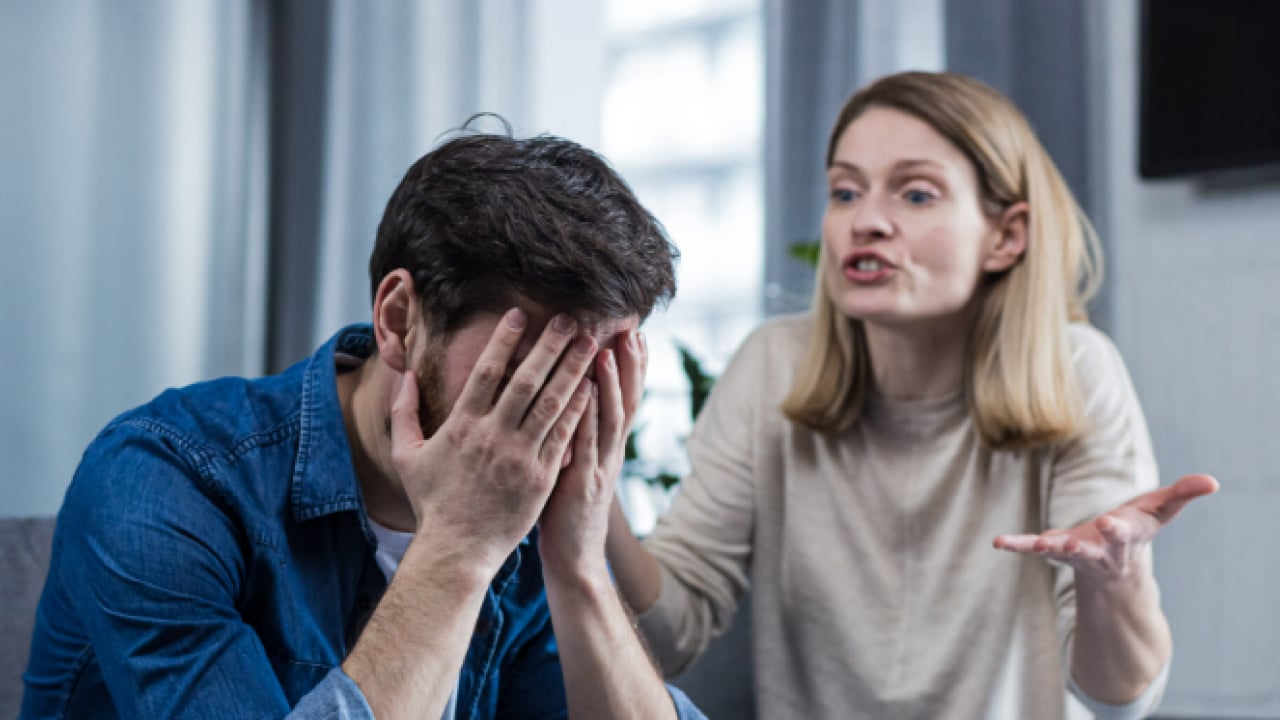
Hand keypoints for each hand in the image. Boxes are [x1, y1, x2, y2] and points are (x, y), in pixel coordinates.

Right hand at [390, 309, 596, 576]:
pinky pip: (564, 435)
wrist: (457, 550)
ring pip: (552, 403)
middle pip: (526, 380)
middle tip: (567, 318)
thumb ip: (403, 413)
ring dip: (572, 369)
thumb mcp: (406, 456)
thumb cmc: (432, 503)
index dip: (503, 341)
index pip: (486, 373)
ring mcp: (521, 456)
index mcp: (462, 426)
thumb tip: (404, 376)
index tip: (519, 315)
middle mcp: (493, 436)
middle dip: (548, 345)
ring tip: (588, 343)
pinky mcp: (542, 476)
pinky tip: (593, 385)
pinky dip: (579, 408)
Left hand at [539, 330, 646, 581]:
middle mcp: (610, 454)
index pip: (625, 399)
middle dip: (630, 366)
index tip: (635, 334)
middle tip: (632, 330)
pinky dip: (587, 416)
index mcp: (608, 448)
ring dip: (610, 384)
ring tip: (607, 351)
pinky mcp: (581, 483)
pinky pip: (585, 443)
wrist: (575, 560)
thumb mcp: (576, 467)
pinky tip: (584, 393)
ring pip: (609, 419)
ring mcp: (599, 468)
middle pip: (626, 402)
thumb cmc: (566, 513)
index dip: (632, 368)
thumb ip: (576, 436)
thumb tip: (569, 404)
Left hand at [993, 474, 1218, 582]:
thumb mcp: (1161, 510)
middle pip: (1095, 548)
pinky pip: (1032, 546)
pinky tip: (998, 542)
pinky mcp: (1054, 548)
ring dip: (1049, 548)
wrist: (1116, 565)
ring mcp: (1075, 552)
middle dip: (1088, 544)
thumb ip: (1183, 494)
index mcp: (1126, 537)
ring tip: (1034, 545)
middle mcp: (1100, 550)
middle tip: (1076, 541)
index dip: (1118, 529)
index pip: (1124, 533)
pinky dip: (1017, 544)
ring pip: (1061, 551)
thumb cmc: (1139, 528)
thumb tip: (1212, 481)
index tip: (1112, 521)